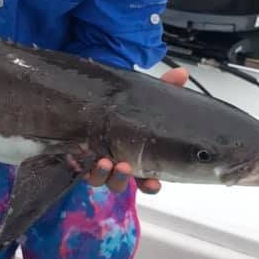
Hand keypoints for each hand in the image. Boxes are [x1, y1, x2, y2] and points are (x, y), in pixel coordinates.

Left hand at [87, 65, 188, 194]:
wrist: (95, 97)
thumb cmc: (125, 105)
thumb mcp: (146, 97)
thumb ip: (166, 87)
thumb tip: (182, 73)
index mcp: (135, 158)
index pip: (146, 181)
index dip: (150, 185)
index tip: (154, 183)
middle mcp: (115, 165)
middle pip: (119, 183)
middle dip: (122, 178)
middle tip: (124, 165)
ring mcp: (95, 164)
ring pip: (98, 179)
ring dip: (101, 174)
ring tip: (103, 160)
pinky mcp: (77, 158)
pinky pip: (76, 169)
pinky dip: (78, 165)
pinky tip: (77, 157)